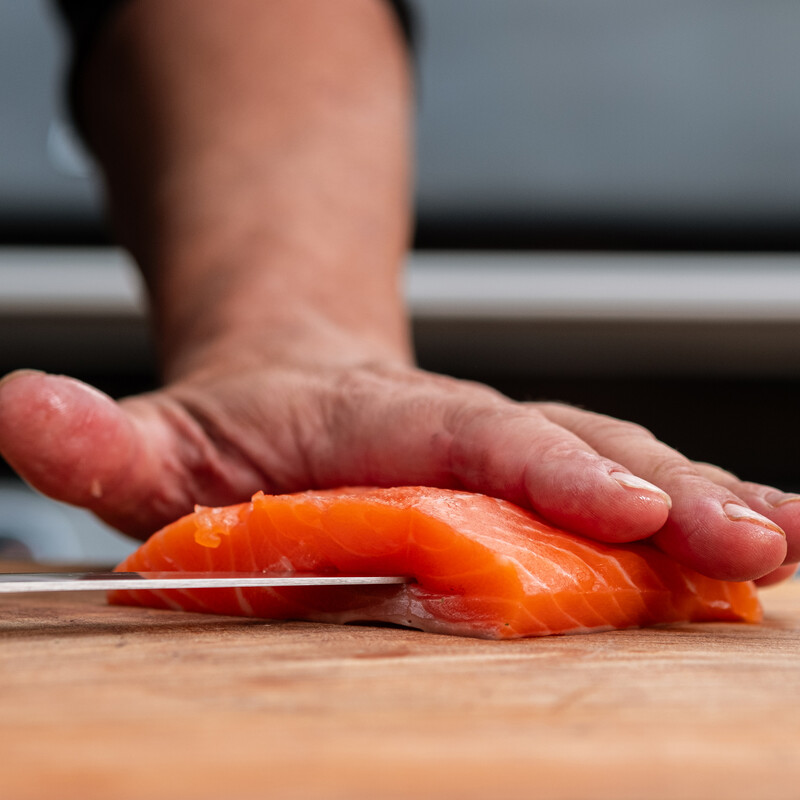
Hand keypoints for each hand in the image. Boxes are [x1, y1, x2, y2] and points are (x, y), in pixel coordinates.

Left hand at [1, 363, 795, 584]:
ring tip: (782, 541)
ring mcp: (510, 461)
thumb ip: (99, 440)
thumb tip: (19, 408)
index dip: (551, 471)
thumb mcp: (157, 442)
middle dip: (668, 493)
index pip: (480, 440)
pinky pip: (617, 500)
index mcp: (386, 422)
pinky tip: (751, 545)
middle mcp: (465, 434)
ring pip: (619, 470)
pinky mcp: (532, 490)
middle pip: (577, 450)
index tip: (632, 510)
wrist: (290, 390)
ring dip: (703, 507)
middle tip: (755, 539)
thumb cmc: (234, 432)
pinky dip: (686, 522)